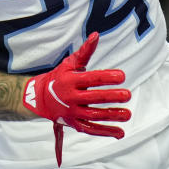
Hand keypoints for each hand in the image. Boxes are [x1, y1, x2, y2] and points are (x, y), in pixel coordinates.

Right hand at [23, 32, 130, 165]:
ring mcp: (72, 112)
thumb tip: (96, 35)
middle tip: (127, 95)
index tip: (122, 76)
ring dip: (111, 116)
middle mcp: (71, 97)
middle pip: (93, 98)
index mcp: (71, 80)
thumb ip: (85, 51)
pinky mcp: (74, 124)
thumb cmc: (60, 77)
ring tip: (128, 114)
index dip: (107, 77)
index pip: (91, 78)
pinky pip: (91, 129)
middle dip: (111, 97)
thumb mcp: (70, 63)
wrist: (41, 98)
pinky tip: (120, 132)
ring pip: (94, 116)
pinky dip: (105, 132)